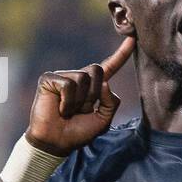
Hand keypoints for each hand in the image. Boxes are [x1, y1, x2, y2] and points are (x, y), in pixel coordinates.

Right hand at [26, 36, 134, 155]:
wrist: (57, 143)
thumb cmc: (79, 132)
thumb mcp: (103, 120)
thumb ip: (111, 102)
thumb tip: (105, 82)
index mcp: (94, 86)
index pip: (110, 67)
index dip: (121, 54)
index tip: (133, 38)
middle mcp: (78, 77)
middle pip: (97, 70)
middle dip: (93, 94)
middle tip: (82, 110)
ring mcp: (63, 77)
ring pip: (83, 78)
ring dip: (79, 101)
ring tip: (69, 111)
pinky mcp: (49, 80)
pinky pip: (68, 84)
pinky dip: (68, 102)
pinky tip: (60, 110)